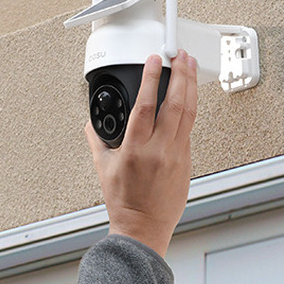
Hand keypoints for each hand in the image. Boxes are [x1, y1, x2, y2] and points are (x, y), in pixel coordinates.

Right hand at [85, 50, 197, 255]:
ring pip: (189, 113)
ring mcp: (177, 155)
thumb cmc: (124, 202)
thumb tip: (91, 125)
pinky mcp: (187, 161)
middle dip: (181, 74)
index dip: (152, 78)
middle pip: (176, 103)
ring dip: (192, 86)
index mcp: (136, 148)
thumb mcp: (104, 168)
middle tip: (181, 55)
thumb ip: (97, 141)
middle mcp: (160, 149)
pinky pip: (190, 129)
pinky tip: (190, 97)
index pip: (147, 104)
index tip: (154, 61)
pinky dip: (190, 109)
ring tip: (191, 67)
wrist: (143, 228)